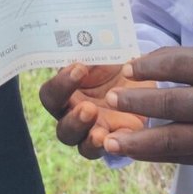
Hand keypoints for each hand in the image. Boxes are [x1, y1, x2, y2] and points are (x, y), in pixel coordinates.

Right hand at [38, 61, 154, 158]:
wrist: (142, 75)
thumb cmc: (112, 62)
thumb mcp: (102, 53)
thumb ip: (91, 53)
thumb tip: (86, 42)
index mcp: (66, 94)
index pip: (50, 95)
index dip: (61, 85)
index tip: (79, 68)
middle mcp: (75, 116)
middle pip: (63, 130)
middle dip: (74, 121)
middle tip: (89, 108)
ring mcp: (96, 132)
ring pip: (83, 147)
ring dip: (90, 140)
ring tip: (100, 132)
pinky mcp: (119, 141)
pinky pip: (114, 151)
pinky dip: (117, 146)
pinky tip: (124, 138)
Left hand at [100, 46, 192, 166]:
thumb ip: (183, 59)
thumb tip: (138, 63)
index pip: (180, 66)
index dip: (149, 67)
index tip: (126, 68)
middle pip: (174, 104)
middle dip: (137, 102)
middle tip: (109, 98)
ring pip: (174, 140)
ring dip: (138, 141)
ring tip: (110, 140)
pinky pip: (180, 158)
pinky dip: (153, 155)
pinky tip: (131, 151)